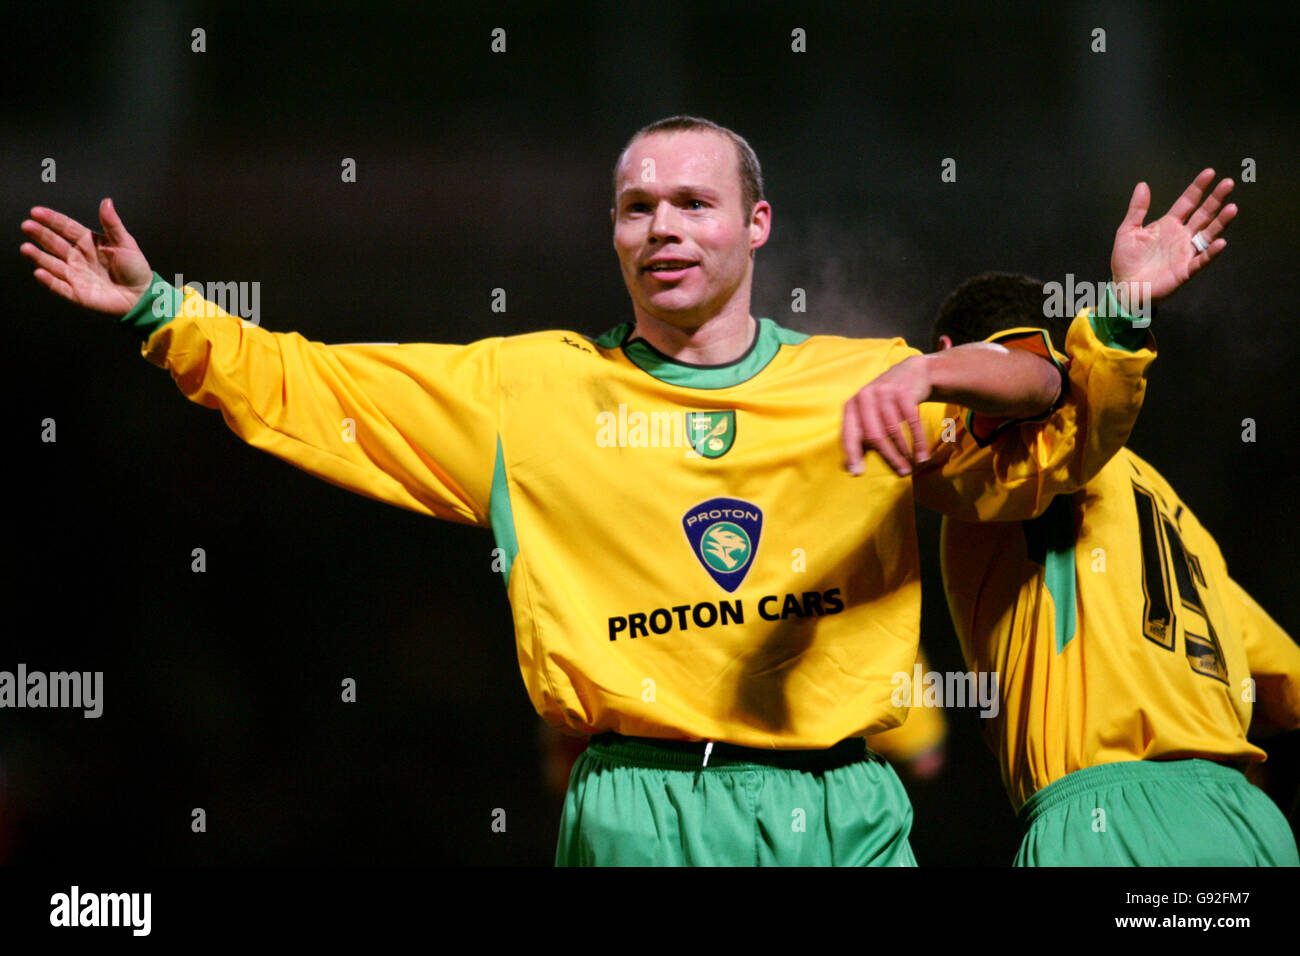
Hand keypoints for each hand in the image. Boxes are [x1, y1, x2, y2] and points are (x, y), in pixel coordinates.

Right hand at [21, 199, 152, 315]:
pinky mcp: (77, 294)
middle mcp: (78, 257)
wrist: (143, 296)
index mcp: (88, 242)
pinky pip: (60, 287)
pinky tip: (40, 272)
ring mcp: (76, 275)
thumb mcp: (126, 243)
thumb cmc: (135, 269)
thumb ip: (113, 224)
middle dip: (40, 235)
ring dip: (38, 257)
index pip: (66, 227)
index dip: (52, 219)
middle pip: (54, 243)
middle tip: (27, 226)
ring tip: (26, 248)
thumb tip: (106, 201)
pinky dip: (49, 281)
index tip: (36, 212)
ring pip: (52, 264)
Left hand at [842, 356, 931, 476]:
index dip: (852, 455)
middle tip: (900, 473)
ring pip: (893, 431)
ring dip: (903, 453)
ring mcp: (884, 392)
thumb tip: (851, 470)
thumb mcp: (868, 416)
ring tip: (910, 468)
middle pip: (874, 435)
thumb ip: (859, 440)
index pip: (849, 434)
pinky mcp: (903, 391)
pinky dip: (918, 442)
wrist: (911, 373)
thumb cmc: (886, 403)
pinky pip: (911, 422)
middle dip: (888, 458)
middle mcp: (864, 397)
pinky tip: (922, 456)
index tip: (857, 474)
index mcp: (851, 406)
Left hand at [1110, 169, 1235, 305]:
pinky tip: (1220, 242)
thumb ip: (1137, 209)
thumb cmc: (1126, 261)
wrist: (1124, 288)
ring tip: (1232, 208)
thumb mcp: (1127, 231)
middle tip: (1228, 183)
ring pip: (1208, 234)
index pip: (1187, 202)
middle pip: (1203, 214)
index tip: (1209, 173)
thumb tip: (1142, 184)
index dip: (1198, 188)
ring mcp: (1186, 252)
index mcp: (1168, 224)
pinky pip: (1202, 260)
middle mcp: (1182, 236)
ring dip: (1221, 222)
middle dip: (1216, 199)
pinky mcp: (1186, 270)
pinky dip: (1211, 252)